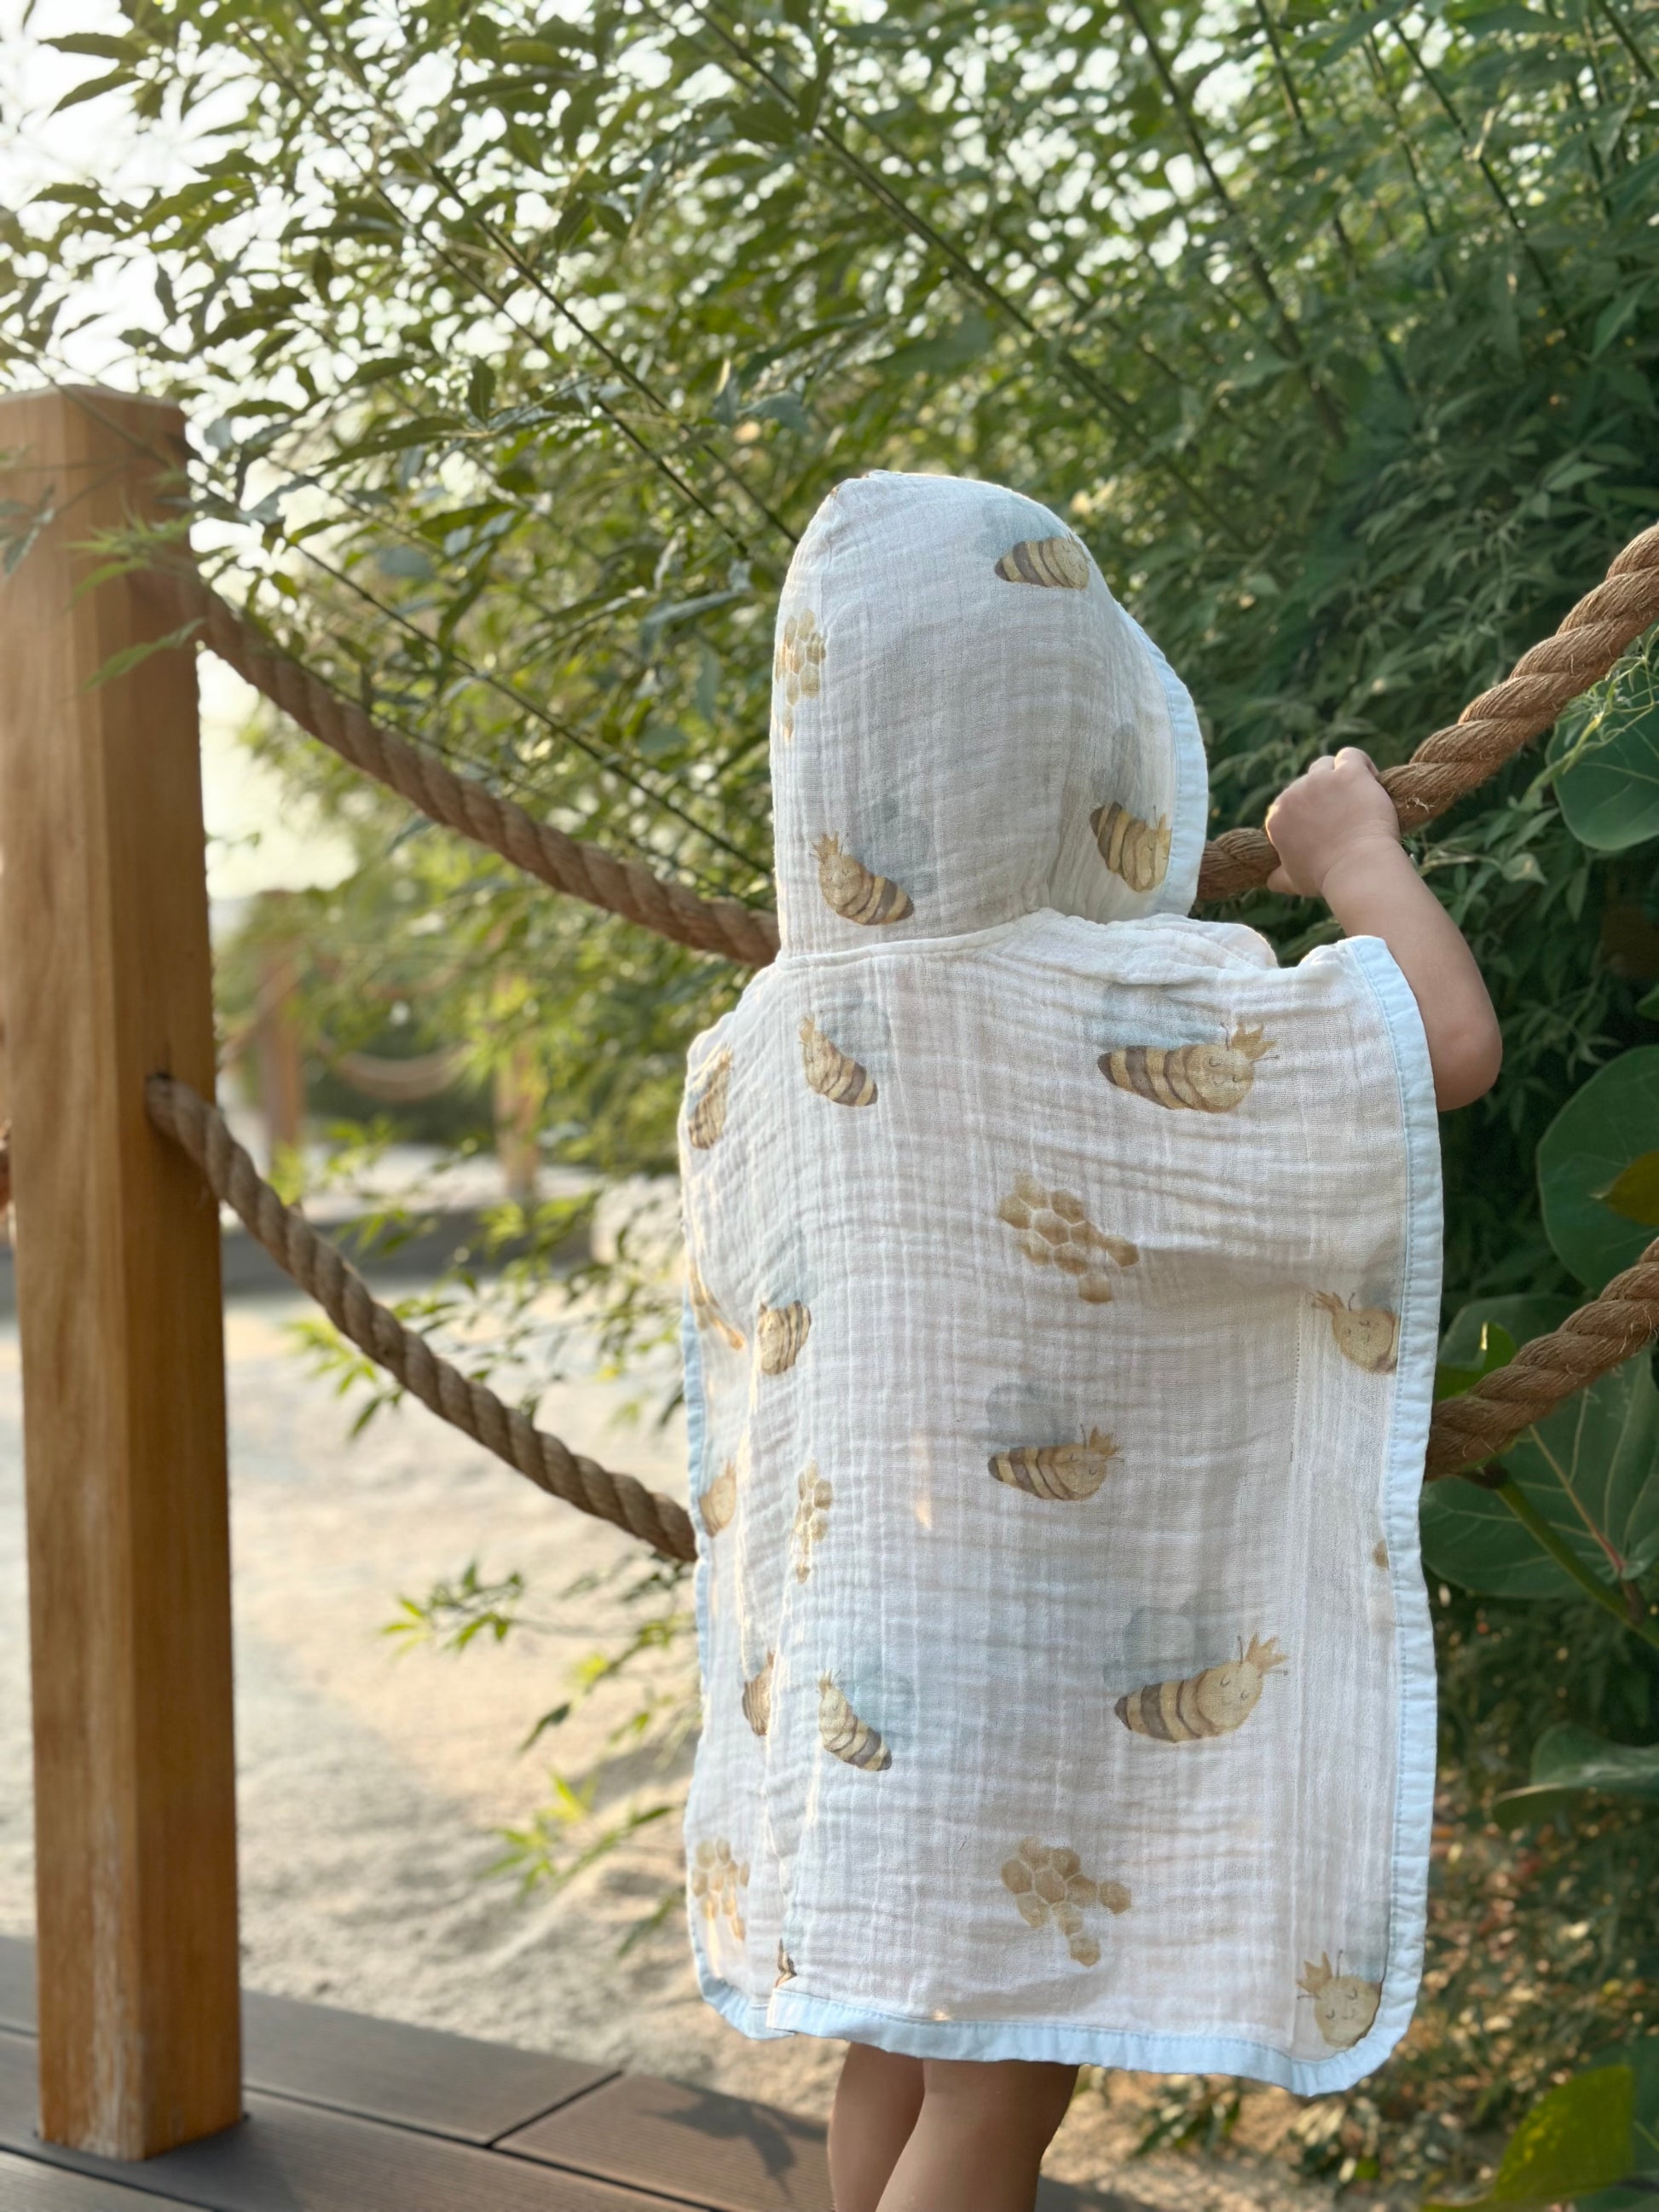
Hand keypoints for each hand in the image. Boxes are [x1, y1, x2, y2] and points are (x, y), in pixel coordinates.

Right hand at [1264, 747, 1401, 897]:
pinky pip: (1351, 755)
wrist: (1356, 869)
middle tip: (1347, 813)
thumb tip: (1270, 881)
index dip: (1311, 811)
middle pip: (1308, 781)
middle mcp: (1293, 794)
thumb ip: (1279, 876)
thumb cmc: (1326, 877)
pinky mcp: (1347, 773)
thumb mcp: (1294, 881)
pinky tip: (1371, 781)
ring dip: (1340, 774)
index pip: (1291, 802)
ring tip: (1359, 794)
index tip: (1328, 825)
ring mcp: (1319, 781)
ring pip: (1327, 764)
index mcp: (1276, 818)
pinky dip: (1362, 764)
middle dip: (1326, 794)